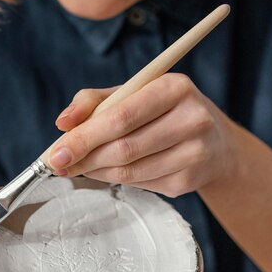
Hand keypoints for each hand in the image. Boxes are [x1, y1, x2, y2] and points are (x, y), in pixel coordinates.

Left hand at [50, 73, 235, 197]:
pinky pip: (141, 184)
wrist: (215, 142)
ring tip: (79, 166)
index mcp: (174, 88)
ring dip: (96, 171)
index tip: (56, 151)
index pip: (122, 116)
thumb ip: (94, 101)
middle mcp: (191, 118)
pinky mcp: (191, 180)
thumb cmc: (164, 111)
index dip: (85, 137)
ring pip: (130, 171)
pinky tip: (107, 171)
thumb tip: (63, 123)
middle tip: (59, 164)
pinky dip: (116, 179)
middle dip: (85, 158)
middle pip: (125, 147)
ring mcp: (195, 152)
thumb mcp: (134, 93)